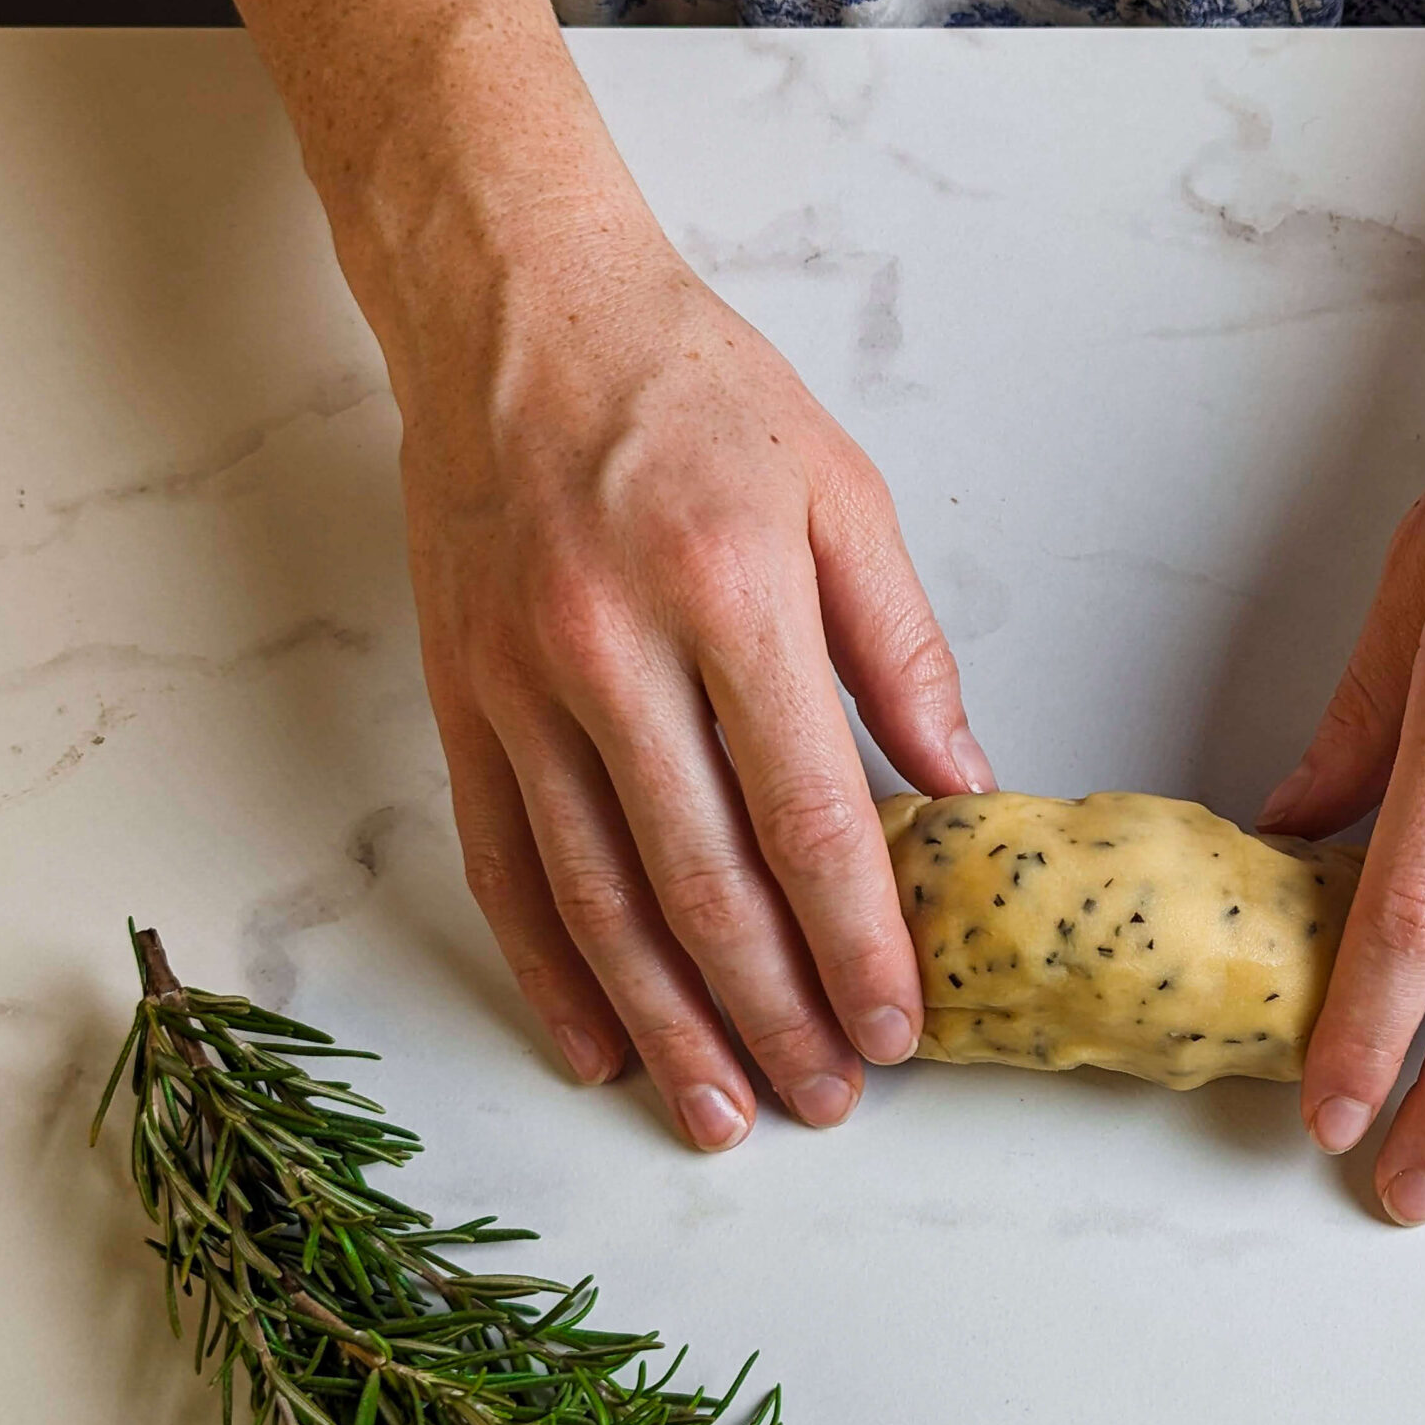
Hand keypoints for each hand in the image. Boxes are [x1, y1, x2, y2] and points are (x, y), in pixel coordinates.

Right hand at [381, 196, 991, 1148]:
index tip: (898, 1026)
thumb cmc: (698, 393)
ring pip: (597, 897)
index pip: (808, 815)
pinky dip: (546, 968)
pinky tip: (594, 1043)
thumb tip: (963, 791)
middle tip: (827, 1100)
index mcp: (729, 595)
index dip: (856, 941)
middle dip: (772, 1012)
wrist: (516, 311)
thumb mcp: (842, 492)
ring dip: (665, 1022)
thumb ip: (903, 651)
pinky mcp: (461, 699)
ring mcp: (521, 685)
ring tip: (721, 1113)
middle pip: (701, 882)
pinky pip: (500, 863)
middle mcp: (612, 652)